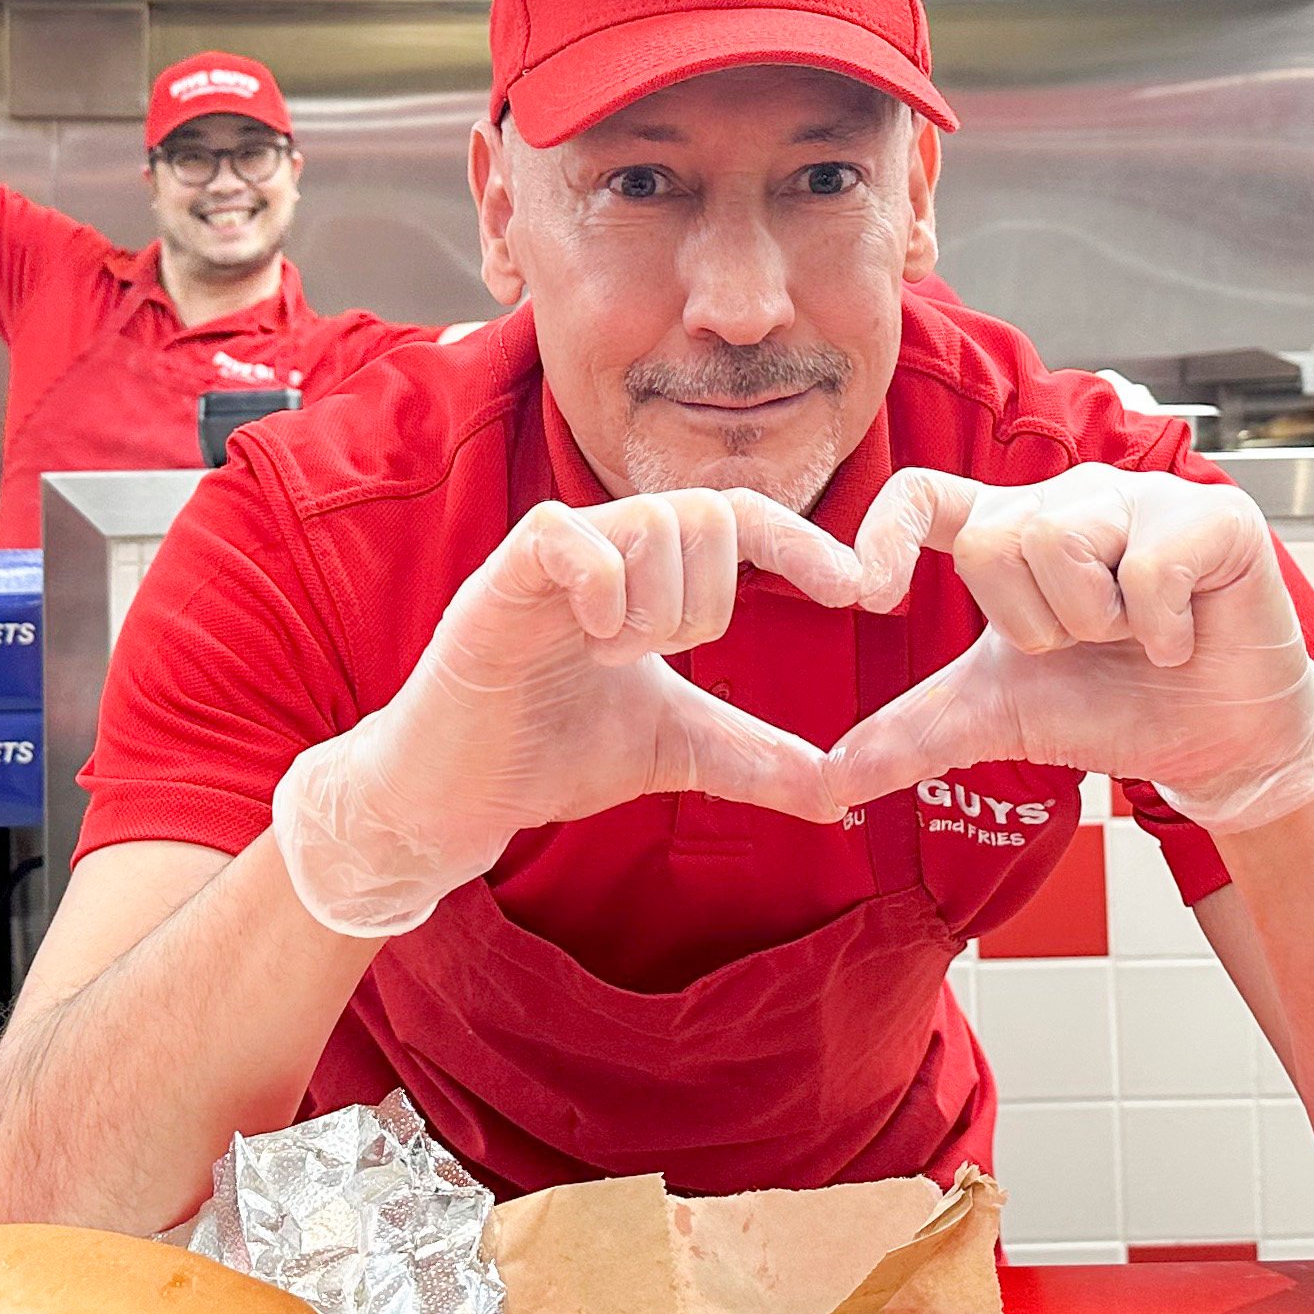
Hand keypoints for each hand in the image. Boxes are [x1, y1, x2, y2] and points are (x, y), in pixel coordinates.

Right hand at [270, 489, 865, 938]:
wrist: (455, 800)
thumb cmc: (551, 755)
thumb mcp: (675, 751)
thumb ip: (750, 757)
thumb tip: (840, 793)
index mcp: (645, 576)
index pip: (738, 522)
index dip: (803, 543)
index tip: (858, 589)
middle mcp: (602, 550)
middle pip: (707, 513)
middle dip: (711, 599)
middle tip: (661, 656)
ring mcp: (550, 562)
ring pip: (651, 524)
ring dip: (656, 607)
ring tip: (613, 657)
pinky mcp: (498, 583)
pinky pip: (564, 535)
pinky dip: (600, 583)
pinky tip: (595, 637)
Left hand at [825, 464, 1313, 836]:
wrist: (1221, 743)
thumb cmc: (1116, 706)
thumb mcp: (999, 718)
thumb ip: (914, 736)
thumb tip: (826, 780)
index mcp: (1010, 533)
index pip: (921, 494)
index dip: (881, 530)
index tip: (866, 594)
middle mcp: (1069, 500)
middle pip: (991, 538)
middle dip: (1034, 624)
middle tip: (1085, 644)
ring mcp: (1143, 498)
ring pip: (1063, 544)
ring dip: (1097, 624)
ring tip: (1134, 637)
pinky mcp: (1213, 515)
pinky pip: (1149, 567)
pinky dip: (1161, 630)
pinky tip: (1181, 639)